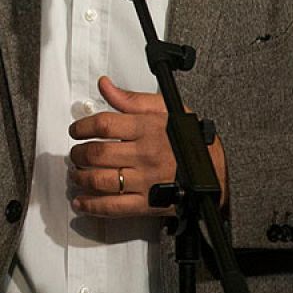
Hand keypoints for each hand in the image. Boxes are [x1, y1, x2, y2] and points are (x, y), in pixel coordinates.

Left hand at [67, 76, 227, 216]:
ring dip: (81, 178)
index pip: (103, 125)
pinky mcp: (148, 203)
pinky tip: (82, 201)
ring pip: (100, 180)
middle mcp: (144, 155)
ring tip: (77, 174)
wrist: (216, 171)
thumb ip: (131, 99)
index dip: (82, 127)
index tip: (76, 130)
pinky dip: (92, 206)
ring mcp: (145, 180)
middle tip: (76, 153)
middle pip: (97, 154)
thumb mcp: (165, 109)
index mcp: (147, 129)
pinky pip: (113, 207)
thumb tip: (105, 85)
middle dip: (78, 154)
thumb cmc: (191, 139)